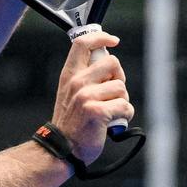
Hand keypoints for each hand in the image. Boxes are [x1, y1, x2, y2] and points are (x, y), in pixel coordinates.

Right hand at [50, 30, 131, 164]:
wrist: (62, 150)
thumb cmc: (71, 124)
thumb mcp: (70, 94)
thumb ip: (85, 77)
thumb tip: (109, 61)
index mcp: (69, 75)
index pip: (83, 44)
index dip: (101, 37)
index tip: (113, 40)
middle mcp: (76, 82)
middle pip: (112, 63)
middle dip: (119, 78)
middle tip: (112, 94)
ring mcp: (86, 96)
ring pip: (121, 87)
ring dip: (122, 101)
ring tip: (111, 113)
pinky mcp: (97, 111)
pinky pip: (125, 106)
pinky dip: (125, 115)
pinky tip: (114, 123)